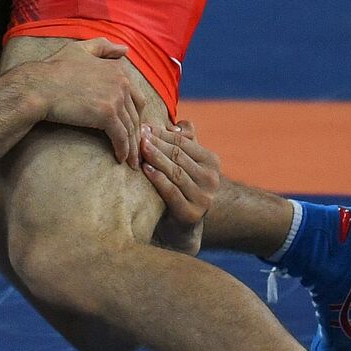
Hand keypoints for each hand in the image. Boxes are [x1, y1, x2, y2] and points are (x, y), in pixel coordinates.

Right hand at [19, 37, 147, 167]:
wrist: (38, 87)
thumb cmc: (53, 69)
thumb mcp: (79, 49)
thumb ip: (103, 47)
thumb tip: (125, 50)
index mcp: (117, 69)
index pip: (136, 96)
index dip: (135, 113)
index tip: (133, 127)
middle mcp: (121, 82)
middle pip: (136, 114)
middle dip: (136, 132)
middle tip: (136, 148)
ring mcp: (115, 98)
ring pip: (130, 127)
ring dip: (132, 145)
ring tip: (131, 160)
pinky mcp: (107, 115)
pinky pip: (120, 136)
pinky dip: (123, 149)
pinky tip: (120, 159)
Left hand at [142, 120, 220, 254]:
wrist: (181, 225)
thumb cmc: (180, 186)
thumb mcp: (186, 162)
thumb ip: (185, 141)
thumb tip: (177, 124)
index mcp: (212, 162)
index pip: (184, 142)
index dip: (163, 133)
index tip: (144, 126)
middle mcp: (212, 179)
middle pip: (179, 156)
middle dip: (157, 143)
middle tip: (138, 134)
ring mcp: (203, 197)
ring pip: (175, 172)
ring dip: (156, 158)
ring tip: (140, 148)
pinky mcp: (191, 213)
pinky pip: (171, 191)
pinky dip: (158, 179)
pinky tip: (145, 169)